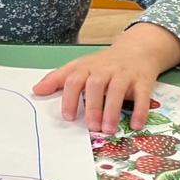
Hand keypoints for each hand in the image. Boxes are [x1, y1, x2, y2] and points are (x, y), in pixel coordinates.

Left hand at [31, 23, 179, 134]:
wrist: (136, 50)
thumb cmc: (103, 63)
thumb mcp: (79, 66)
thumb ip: (58, 79)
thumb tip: (36, 90)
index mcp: (86, 67)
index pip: (73, 80)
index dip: (69, 98)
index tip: (68, 117)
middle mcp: (104, 70)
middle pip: (95, 85)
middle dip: (92, 106)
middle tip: (91, 127)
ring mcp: (124, 75)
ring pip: (117, 90)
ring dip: (112, 110)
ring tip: (108, 129)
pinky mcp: (143, 81)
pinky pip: (142, 96)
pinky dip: (139, 111)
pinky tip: (135, 125)